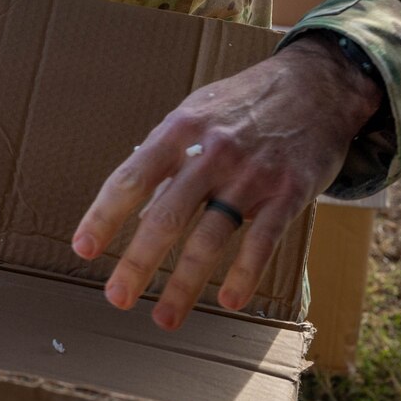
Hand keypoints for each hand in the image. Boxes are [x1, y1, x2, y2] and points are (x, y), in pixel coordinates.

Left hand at [69, 36, 380, 329]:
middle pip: (166, 215)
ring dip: (184, 283)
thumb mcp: (198, 110)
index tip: (84, 248)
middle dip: (137, 262)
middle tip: (116, 297)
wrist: (316, 84)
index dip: (104, 215)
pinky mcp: (290, 191)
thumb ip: (168, 153)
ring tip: (164, 316)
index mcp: (181, 127)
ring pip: (211, 236)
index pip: (132, 177)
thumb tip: (135, 205)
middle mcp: (212, 151)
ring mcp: (252, 173)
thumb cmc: (245, 102)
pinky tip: (228, 300)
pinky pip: (264, 239)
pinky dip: (245, 273)